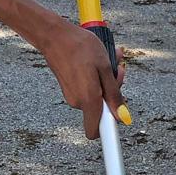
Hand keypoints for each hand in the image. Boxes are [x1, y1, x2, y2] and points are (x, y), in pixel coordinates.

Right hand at [38, 17, 127, 138]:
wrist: (54, 37)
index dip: (108, 135)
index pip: (96, 132)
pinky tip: (98, 60)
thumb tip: (121, 116)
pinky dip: (96, 78)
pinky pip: (89, 89)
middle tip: (118, 69)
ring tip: (108, 58)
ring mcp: (72, 97)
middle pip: (103, 109)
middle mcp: (78, 103)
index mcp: (88, 100)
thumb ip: (114, 94)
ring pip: (97, 97)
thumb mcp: (104, 67)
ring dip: (106, 80)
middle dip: (113, 92)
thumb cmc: (81, 47)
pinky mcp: (70, 89)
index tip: (116, 137)